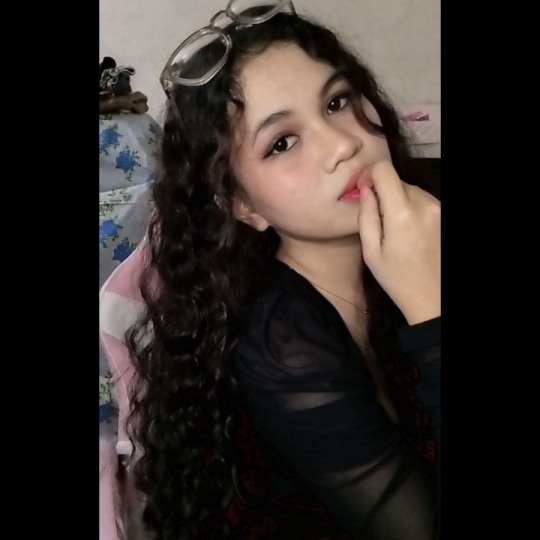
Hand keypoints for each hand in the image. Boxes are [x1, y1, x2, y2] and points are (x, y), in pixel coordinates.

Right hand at [357, 161, 439, 324]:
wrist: (433, 297)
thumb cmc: (397, 279)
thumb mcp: (371, 252)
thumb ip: (366, 217)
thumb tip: (365, 190)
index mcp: (403, 214)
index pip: (384, 170)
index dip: (370, 175)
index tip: (364, 190)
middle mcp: (425, 205)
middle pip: (398, 181)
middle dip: (384, 193)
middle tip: (379, 219)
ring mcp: (440, 209)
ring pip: (411, 190)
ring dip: (400, 202)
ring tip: (397, 230)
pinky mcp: (446, 215)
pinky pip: (424, 200)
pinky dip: (413, 209)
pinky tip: (411, 233)